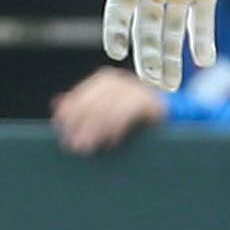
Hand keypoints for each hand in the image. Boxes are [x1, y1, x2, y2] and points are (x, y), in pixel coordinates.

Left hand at [51, 64, 169, 153]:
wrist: (172, 120)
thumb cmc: (133, 120)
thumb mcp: (105, 114)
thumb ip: (83, 109)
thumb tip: (57, 104)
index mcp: (107, 82)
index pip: (83, 94)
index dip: (71, 110)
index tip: (60, 127)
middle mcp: (122, 82)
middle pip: (95, 100)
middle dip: (81, 123)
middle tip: (74, 144)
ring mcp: (138, 90)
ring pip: (111, 105)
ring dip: (97, 128)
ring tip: (88, 146)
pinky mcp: (153, 102)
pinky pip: (131, 111)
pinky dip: (118, 125)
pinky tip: (111, 140)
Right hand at [72, 0, 229, 88]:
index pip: (118, 14)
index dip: (115, 33)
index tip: (116, 53)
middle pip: (146, 32)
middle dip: (147, 59)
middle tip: (151, 83)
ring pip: (172, 34)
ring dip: (171, 60)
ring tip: (169, 86)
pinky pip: (202, 21)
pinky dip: (202, 42)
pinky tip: (204, 60)